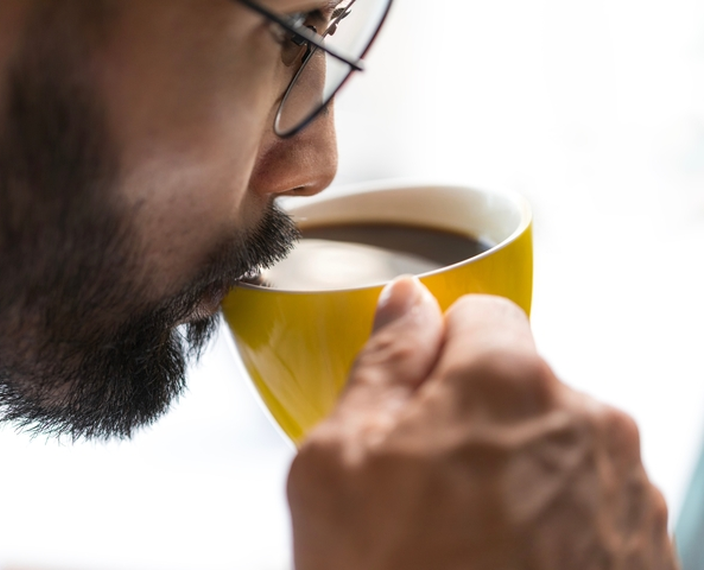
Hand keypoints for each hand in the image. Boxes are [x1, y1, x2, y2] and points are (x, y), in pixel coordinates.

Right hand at [288, 277, 676, 569]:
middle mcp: (587, 424)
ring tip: (463, 543)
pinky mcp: (646, 551)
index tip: (415, 395)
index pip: (481, 312)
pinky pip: (586, 504)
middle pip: (521, 382)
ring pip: (554, 445)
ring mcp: (627, 493)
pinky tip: (504, 568)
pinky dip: (549, 523)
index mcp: (508, 383)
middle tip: (422, 488)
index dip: (436, 351)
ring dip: (513, 473)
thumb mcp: (337, 464)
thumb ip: (380, 363)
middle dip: (473, 415)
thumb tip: (405, 307)